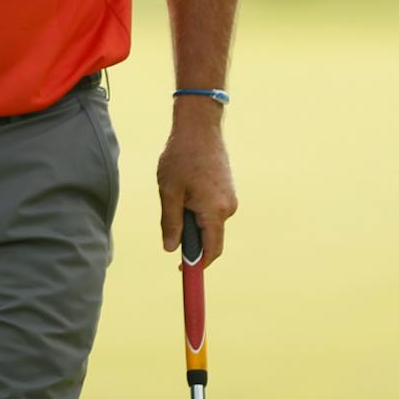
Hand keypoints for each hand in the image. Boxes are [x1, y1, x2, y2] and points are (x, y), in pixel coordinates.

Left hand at [157, 103, 237, 263]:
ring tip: (176, 190)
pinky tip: (185, 184)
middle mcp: (228, 208)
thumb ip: (171, 222)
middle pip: (210, 236)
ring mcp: (230, 197)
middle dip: (191, 236)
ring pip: (209, 221)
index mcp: (214, 211)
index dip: (197, 264)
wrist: (199, 126)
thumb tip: (171, 250)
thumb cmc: (180, 156)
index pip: (211, 250)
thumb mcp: (169, 190)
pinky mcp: (228, 189)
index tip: (183, 272)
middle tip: (170, 217)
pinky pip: (212, 207)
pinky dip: (198, 206)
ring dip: (192, 217)